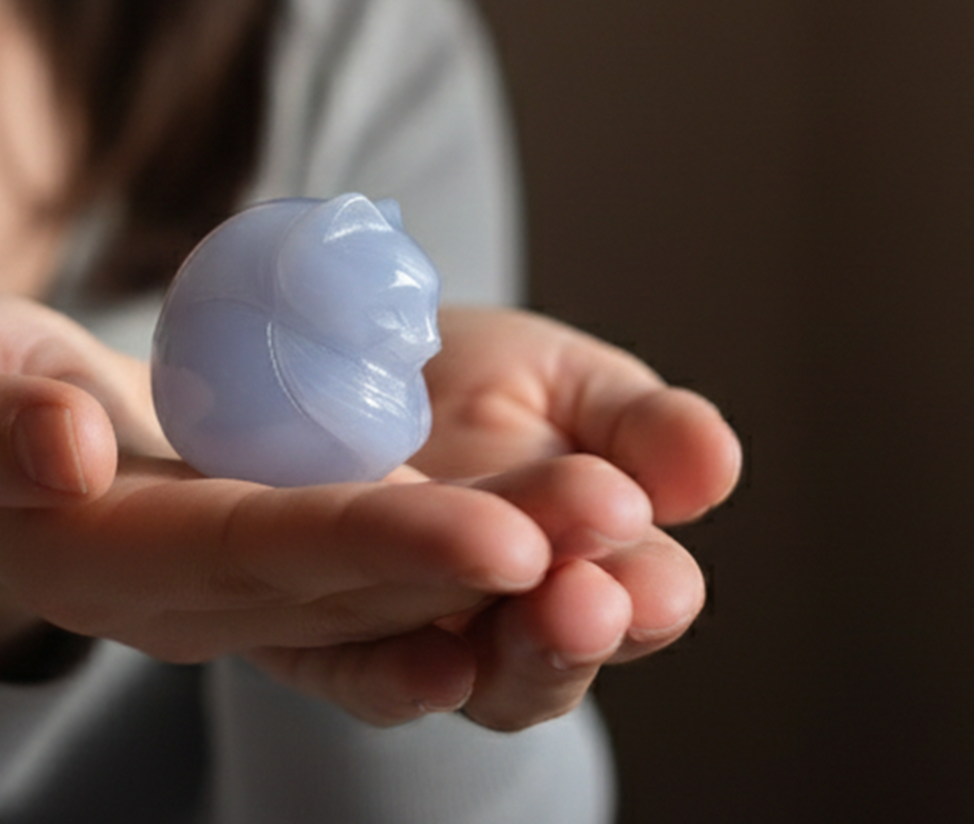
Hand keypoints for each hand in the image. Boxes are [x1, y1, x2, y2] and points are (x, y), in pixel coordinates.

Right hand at [0, 293, 571, 675]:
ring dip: (514, 559)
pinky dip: (475, 549)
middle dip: (492, 558)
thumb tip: (66, 450)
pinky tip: (570, 533)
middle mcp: (196, 589)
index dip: (379, 543)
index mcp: (112, 551)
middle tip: (619, 521)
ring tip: (630, 518)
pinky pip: (385, 560)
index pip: (260, 552)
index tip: (503, 535)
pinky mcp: (271, 545)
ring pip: (395, 580)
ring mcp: (243, 577)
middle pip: (360, 582)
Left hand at [247, 307, 741, 730]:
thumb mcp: (561, 380)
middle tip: (591, 601)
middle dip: (578, 635)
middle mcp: (511, 614)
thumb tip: (717, 462)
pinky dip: (397, 684)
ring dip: (514, 661)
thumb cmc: (466, 379)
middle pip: (558, 658)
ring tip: (533, 612)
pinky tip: (430, 667)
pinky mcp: (326, 638)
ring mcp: (421, 632)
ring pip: (480, 683)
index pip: (641, 595)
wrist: (339, 358)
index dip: (648, 593)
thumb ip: (638, 424)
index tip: (649, 577)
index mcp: (589, 557)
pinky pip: (362, 679)